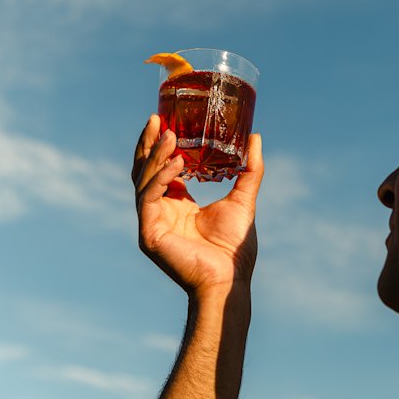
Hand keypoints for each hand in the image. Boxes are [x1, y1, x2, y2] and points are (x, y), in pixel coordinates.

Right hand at [132, 116, 263, 297]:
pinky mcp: (149, 233)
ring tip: (171, 135)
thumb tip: (255, 136)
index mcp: (177, 203)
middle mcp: (160, 211)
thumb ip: (249, 169)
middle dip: (148, 143)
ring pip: (143, 180)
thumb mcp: (244, 198)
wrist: (230, 280)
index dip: (159, 144)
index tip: (164, 118)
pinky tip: (176, 163)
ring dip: (155, 156)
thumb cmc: (235, 247)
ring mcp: (151, 223)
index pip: (160, 167)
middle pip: (144, 170)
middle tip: (156, 118)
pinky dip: (161, 178)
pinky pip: (149, 198)